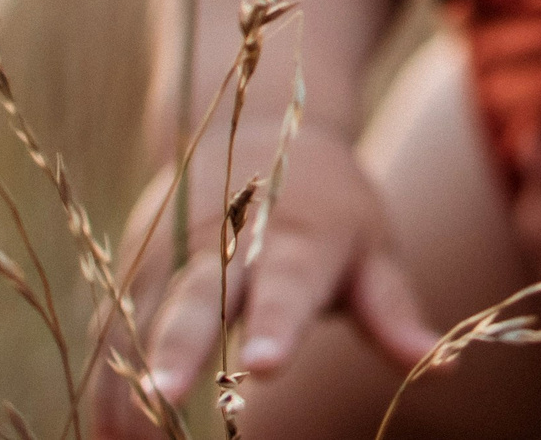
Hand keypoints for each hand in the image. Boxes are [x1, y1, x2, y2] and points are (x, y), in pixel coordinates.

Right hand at [89, 128, 439, 437]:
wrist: (260, 129)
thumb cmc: (333, 210)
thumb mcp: (373, 250)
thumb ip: (394, 313)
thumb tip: (442, 368)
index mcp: (298, 238)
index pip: (289, 284)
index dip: (276, 324)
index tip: (264, 367)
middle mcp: (228, 239)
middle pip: (199, 296)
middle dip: (178, 347)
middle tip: (164, 397)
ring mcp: (174, 249)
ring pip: (141, 314)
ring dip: (127, 377)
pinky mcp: (135, 265)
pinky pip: (111, 324)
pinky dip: (102, 376)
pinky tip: (99, 430)